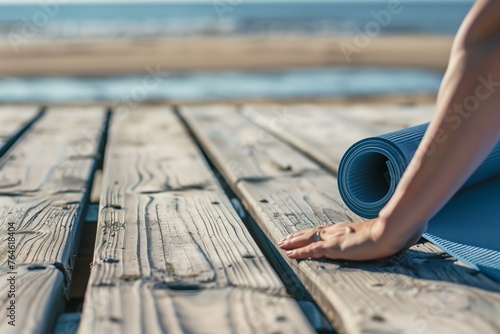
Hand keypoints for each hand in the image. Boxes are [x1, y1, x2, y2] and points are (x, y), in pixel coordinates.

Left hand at [278, 218, 422, 260]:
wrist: (393, 230)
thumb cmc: (393, 231)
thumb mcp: (383, 233)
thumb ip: (381, 234)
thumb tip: (391, 237)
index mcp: (349, 227)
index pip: (326, 229)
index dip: (313, 232)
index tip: (304, 233)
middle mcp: (338, 230)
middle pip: (313, 231)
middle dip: (298, 235)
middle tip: (285, 238)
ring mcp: (335, 238)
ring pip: (308, 238)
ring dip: (294, 241)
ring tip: (282, 244)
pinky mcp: (334, 247)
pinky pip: (312, 250)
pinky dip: (300, 252)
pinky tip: (290, 254)